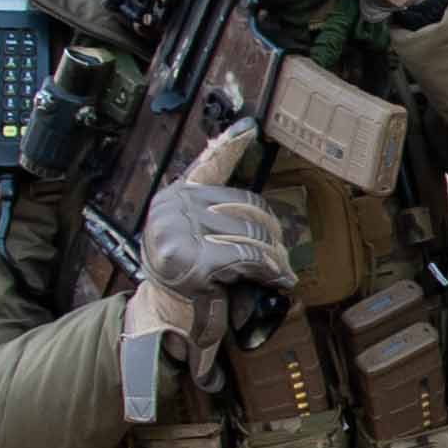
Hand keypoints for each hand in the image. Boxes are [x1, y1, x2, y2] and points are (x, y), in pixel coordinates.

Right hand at [125, 123, 291, 396]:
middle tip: (282, 255)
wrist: (164, 321)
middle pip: (244, 206)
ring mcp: (180, 233)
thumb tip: (254, 198)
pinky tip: (279, 279)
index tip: (248, 126)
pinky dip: (270, 269)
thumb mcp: (193, 239)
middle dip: (270, 232)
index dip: (230, 145)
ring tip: (281, 271)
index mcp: (173, 198)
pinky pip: (248, 257)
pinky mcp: (194, 260)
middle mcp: (173, 208)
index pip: (208, 165)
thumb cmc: (186, 281)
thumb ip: (212, 213)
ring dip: (274, 256)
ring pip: (251, 233)